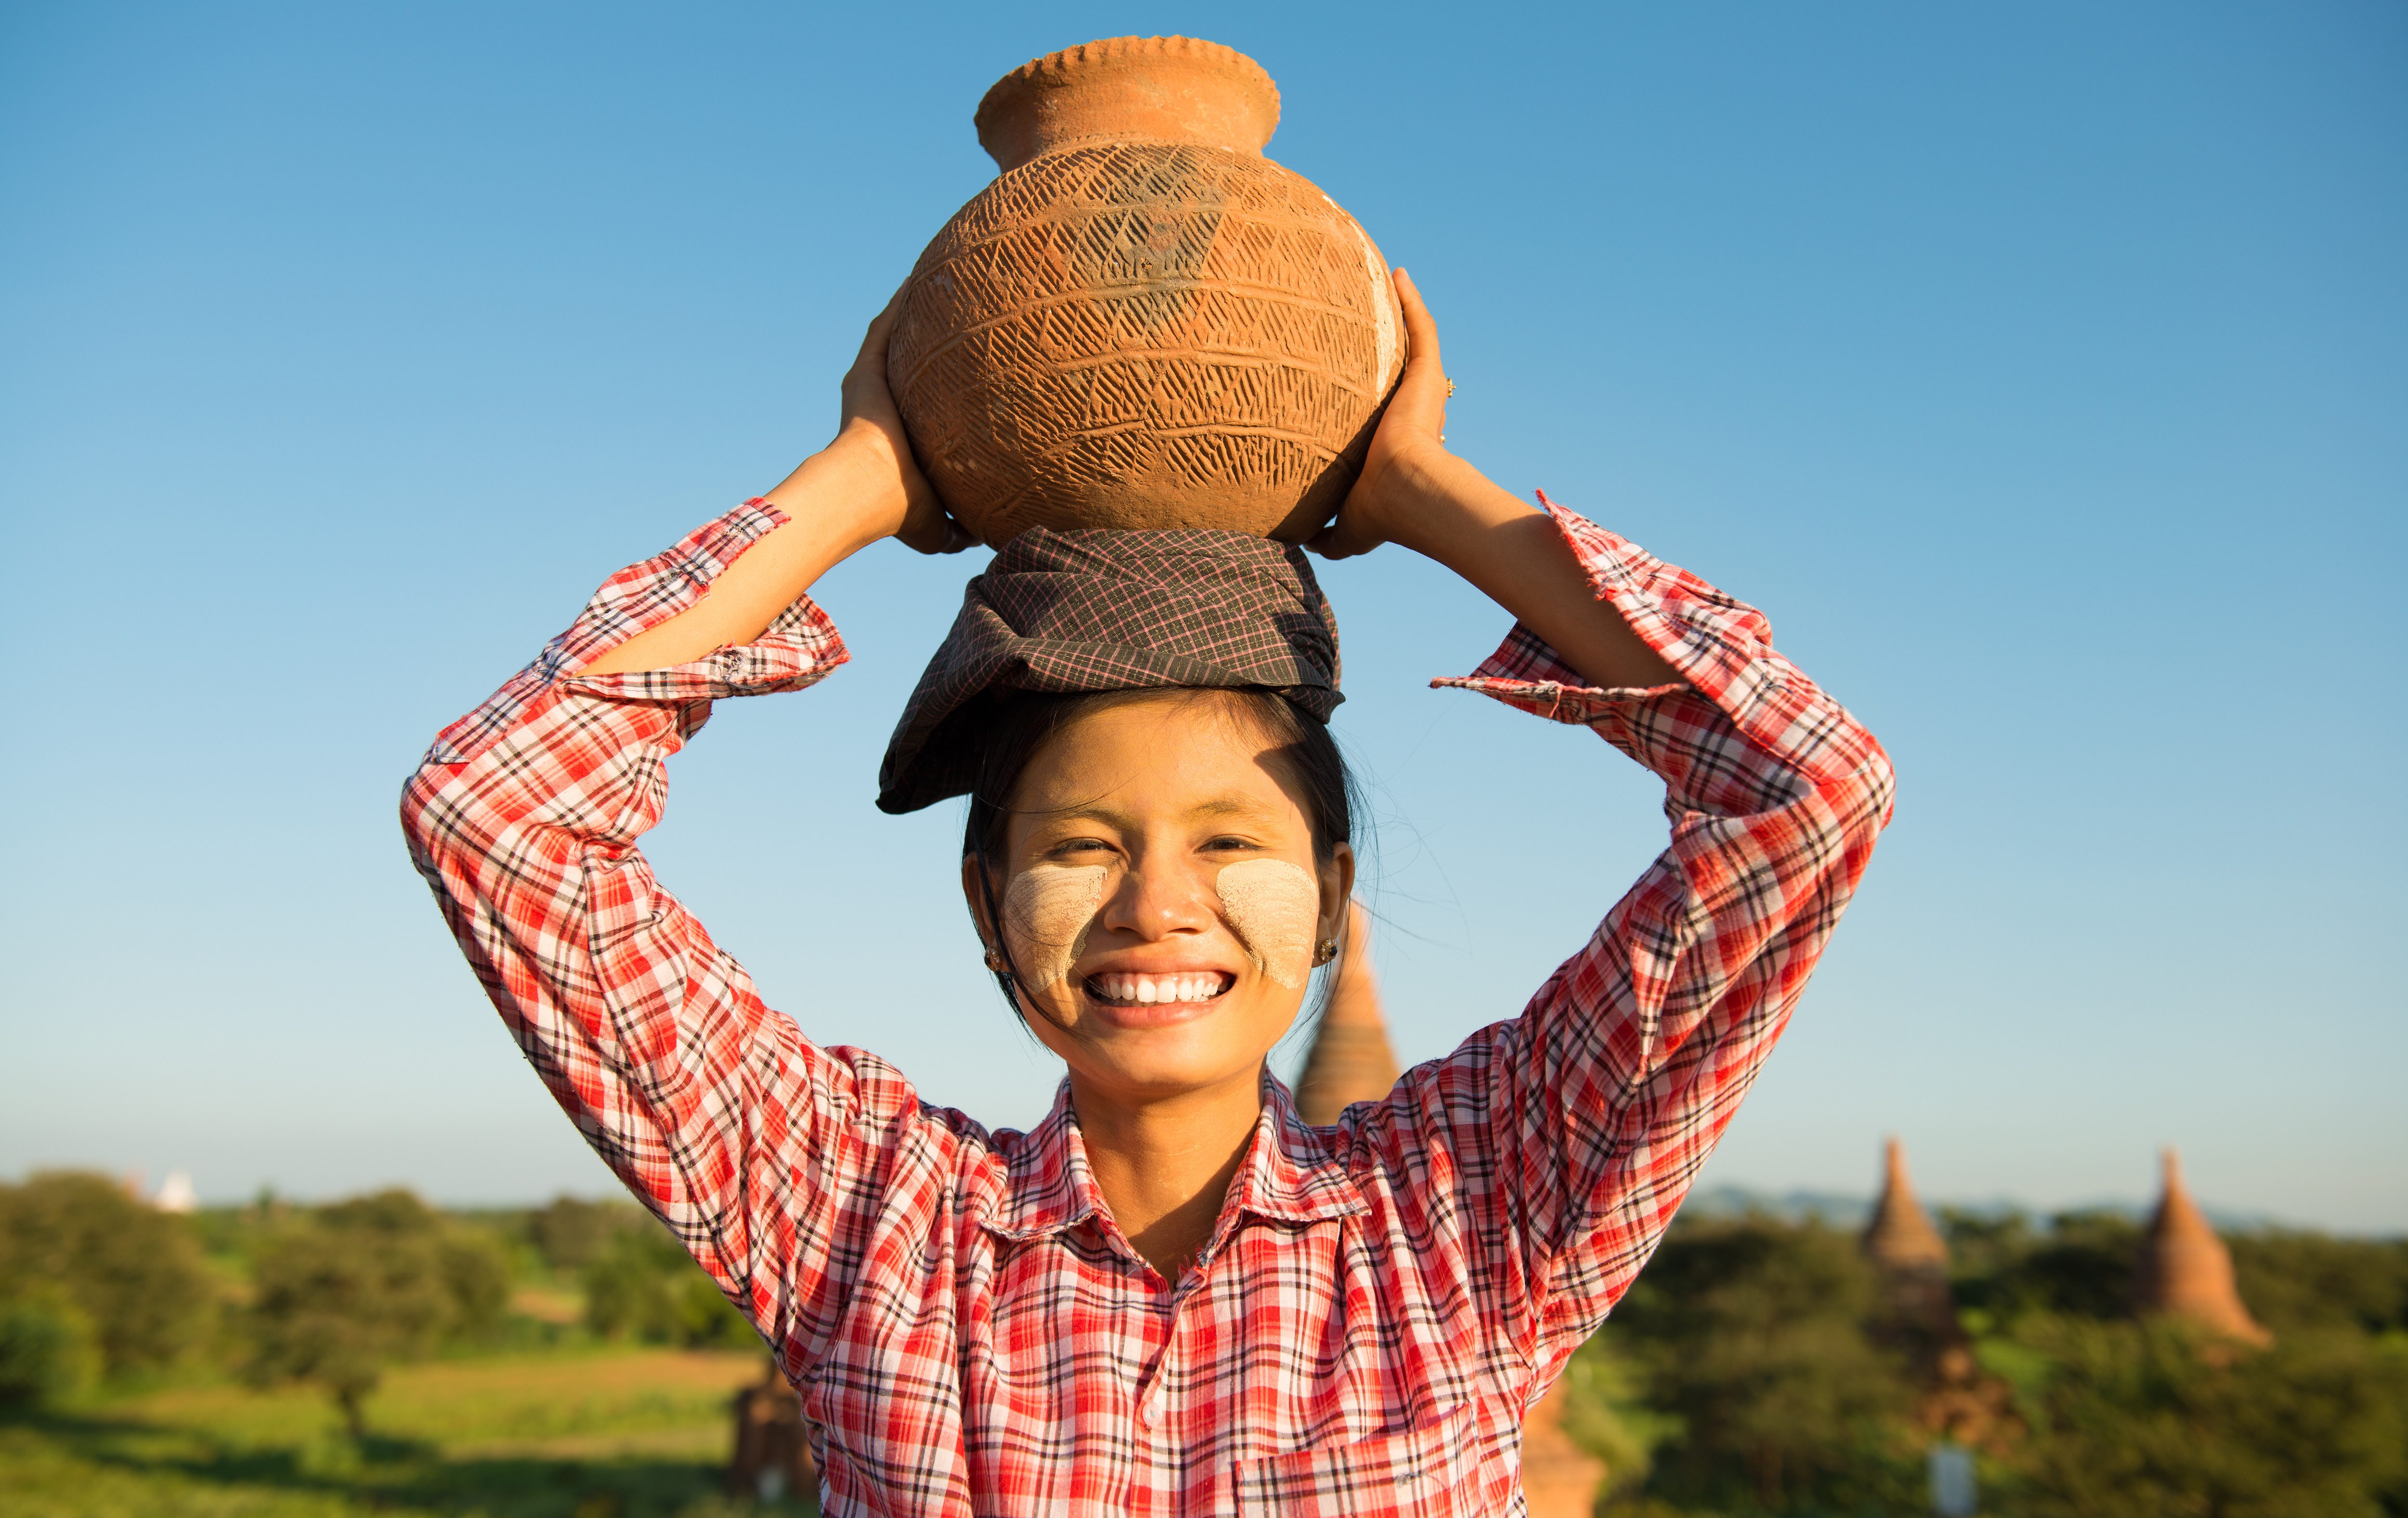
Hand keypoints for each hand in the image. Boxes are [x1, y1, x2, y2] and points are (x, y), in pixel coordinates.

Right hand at [835, 287, 974, 555]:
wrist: (867, 490)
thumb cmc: (898, 511)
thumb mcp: (937, 527)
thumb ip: (959, 529)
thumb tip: (983, 535)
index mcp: (901, 440)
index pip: (926, 411)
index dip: (944, 397)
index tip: (970, 382)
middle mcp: (886, 407)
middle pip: (911, 367)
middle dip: (929, 347)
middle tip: (959, 321)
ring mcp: (872, 385)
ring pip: (896, 341)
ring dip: (912, 315)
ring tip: (938, 285)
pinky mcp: (866, 370)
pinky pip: (885, 329)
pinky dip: (898, 304)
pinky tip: (916, 280)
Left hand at [1310, 269, 1450, 560]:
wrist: (1404, 490)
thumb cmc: (1377, 511)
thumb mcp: (1344, 530)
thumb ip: (1325, 536)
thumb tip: (1302, 544)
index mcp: (1393, 444)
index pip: (1378, 417)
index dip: (1364, 406)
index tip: (1340, 392)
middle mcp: (1409, 413)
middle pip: (1396, 374)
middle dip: (1384, 352)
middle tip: (1355, 326)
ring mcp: (1421, 390)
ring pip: (1410, 343)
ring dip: (1400, 311)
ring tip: (1383, 282)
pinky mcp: (1429, 374)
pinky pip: (1421, 328)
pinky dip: (1412, 299)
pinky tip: (1398, 273)